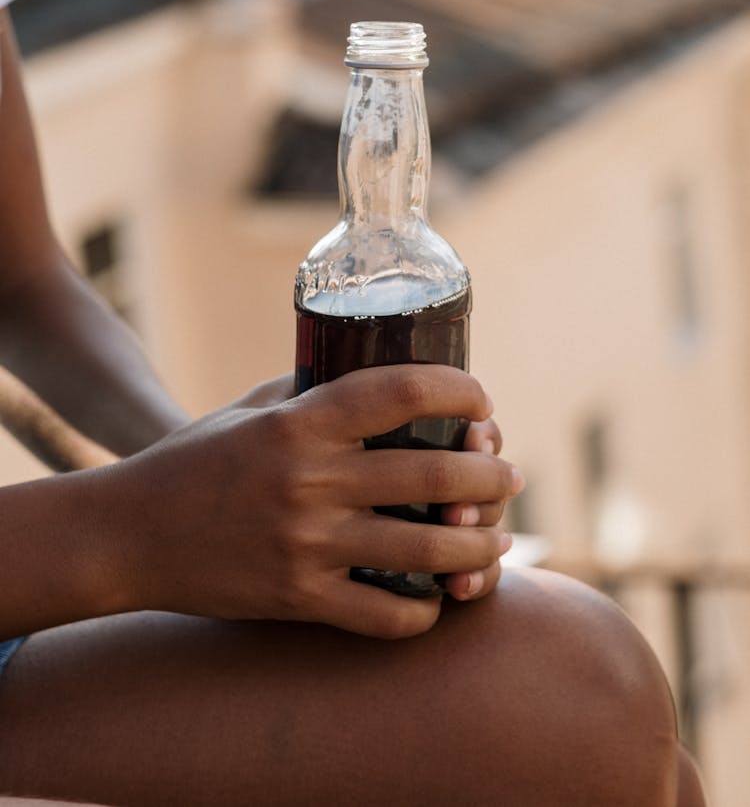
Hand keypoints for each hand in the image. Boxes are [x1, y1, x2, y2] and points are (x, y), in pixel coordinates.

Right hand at [101, 365, 521, 637]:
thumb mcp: (249, 409)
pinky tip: (438, 600)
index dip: (459, 391)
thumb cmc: (193, 461)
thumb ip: (311, 391)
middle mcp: (309, 479)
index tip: (482, 400)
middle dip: (490, 474)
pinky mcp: (296, 599)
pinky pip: (384, 616)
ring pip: (424, 549)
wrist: (127, 535)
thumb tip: (377, 381)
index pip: (402, 390)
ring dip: (478, 545)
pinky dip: (425, 612)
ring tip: (496, 540)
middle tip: (509, 477)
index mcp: (300, 421)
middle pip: (433, 472)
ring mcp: (305, 543)